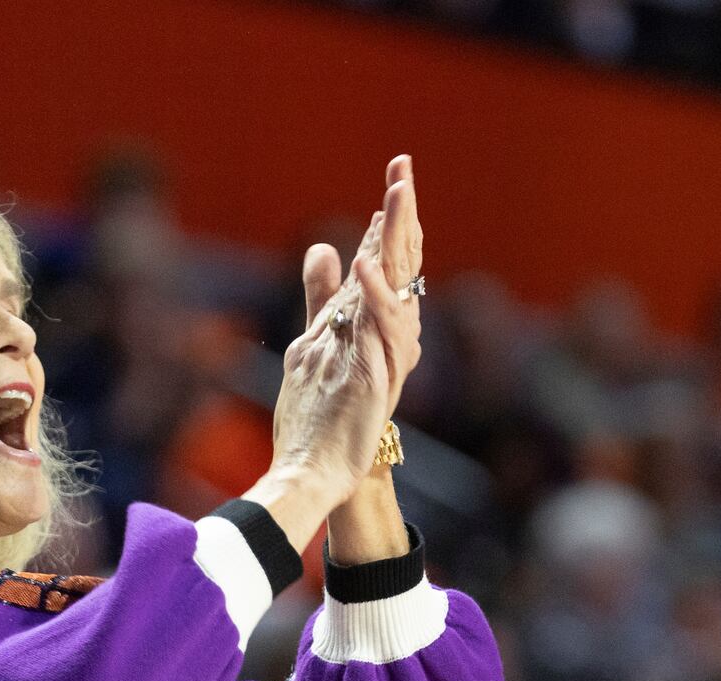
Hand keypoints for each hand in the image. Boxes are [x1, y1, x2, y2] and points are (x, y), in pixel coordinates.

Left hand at [305, 155, 424, 419]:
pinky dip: (376, 297)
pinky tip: (365, 265)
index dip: (392, 218)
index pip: (386, 257)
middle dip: (401, 214)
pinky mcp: (378, 378)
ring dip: (397, 240)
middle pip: (400, 263)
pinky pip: (382, 331)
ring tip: (396, 195)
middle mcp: (384, 334)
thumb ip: (321, 295)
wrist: (319, 472)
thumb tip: (323, 246)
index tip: (396, 174)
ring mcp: (385, 355)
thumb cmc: (321, 415)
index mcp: (370, 321)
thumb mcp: (317, 340)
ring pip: (399, 287)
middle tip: (403, 168)